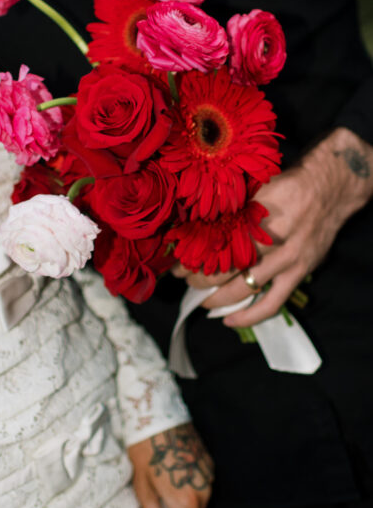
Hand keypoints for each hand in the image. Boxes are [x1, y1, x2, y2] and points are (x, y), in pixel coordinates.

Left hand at [128, 422, 213, 507]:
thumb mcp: (144, 491)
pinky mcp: (210, 464)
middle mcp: (205, 493)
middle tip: (161, 501)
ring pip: (201, 502)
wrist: (158, 418)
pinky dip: (191, 483)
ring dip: (186, 499)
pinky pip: (202, 485)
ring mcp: (210, 477)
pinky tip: (176, 468)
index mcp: (188, 504)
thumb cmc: (145, 454)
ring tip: (166, 481)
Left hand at [172, 127, 372, 327]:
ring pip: (243, 287)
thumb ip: (231, 208)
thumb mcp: (257, 188)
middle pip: (225, 266)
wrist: (330, 189)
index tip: (177, 258)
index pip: (216, 240)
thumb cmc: (288, 186)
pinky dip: (249, 316)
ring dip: (216, 296)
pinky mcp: (298, 273)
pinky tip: (228, 321)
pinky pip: (272, 303)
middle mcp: (272, 238)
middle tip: (182, 277)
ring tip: (199, 297)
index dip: (192, 253)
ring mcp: (287, 259)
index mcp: (257, 214)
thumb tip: (193, 224)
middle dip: (198, 275)